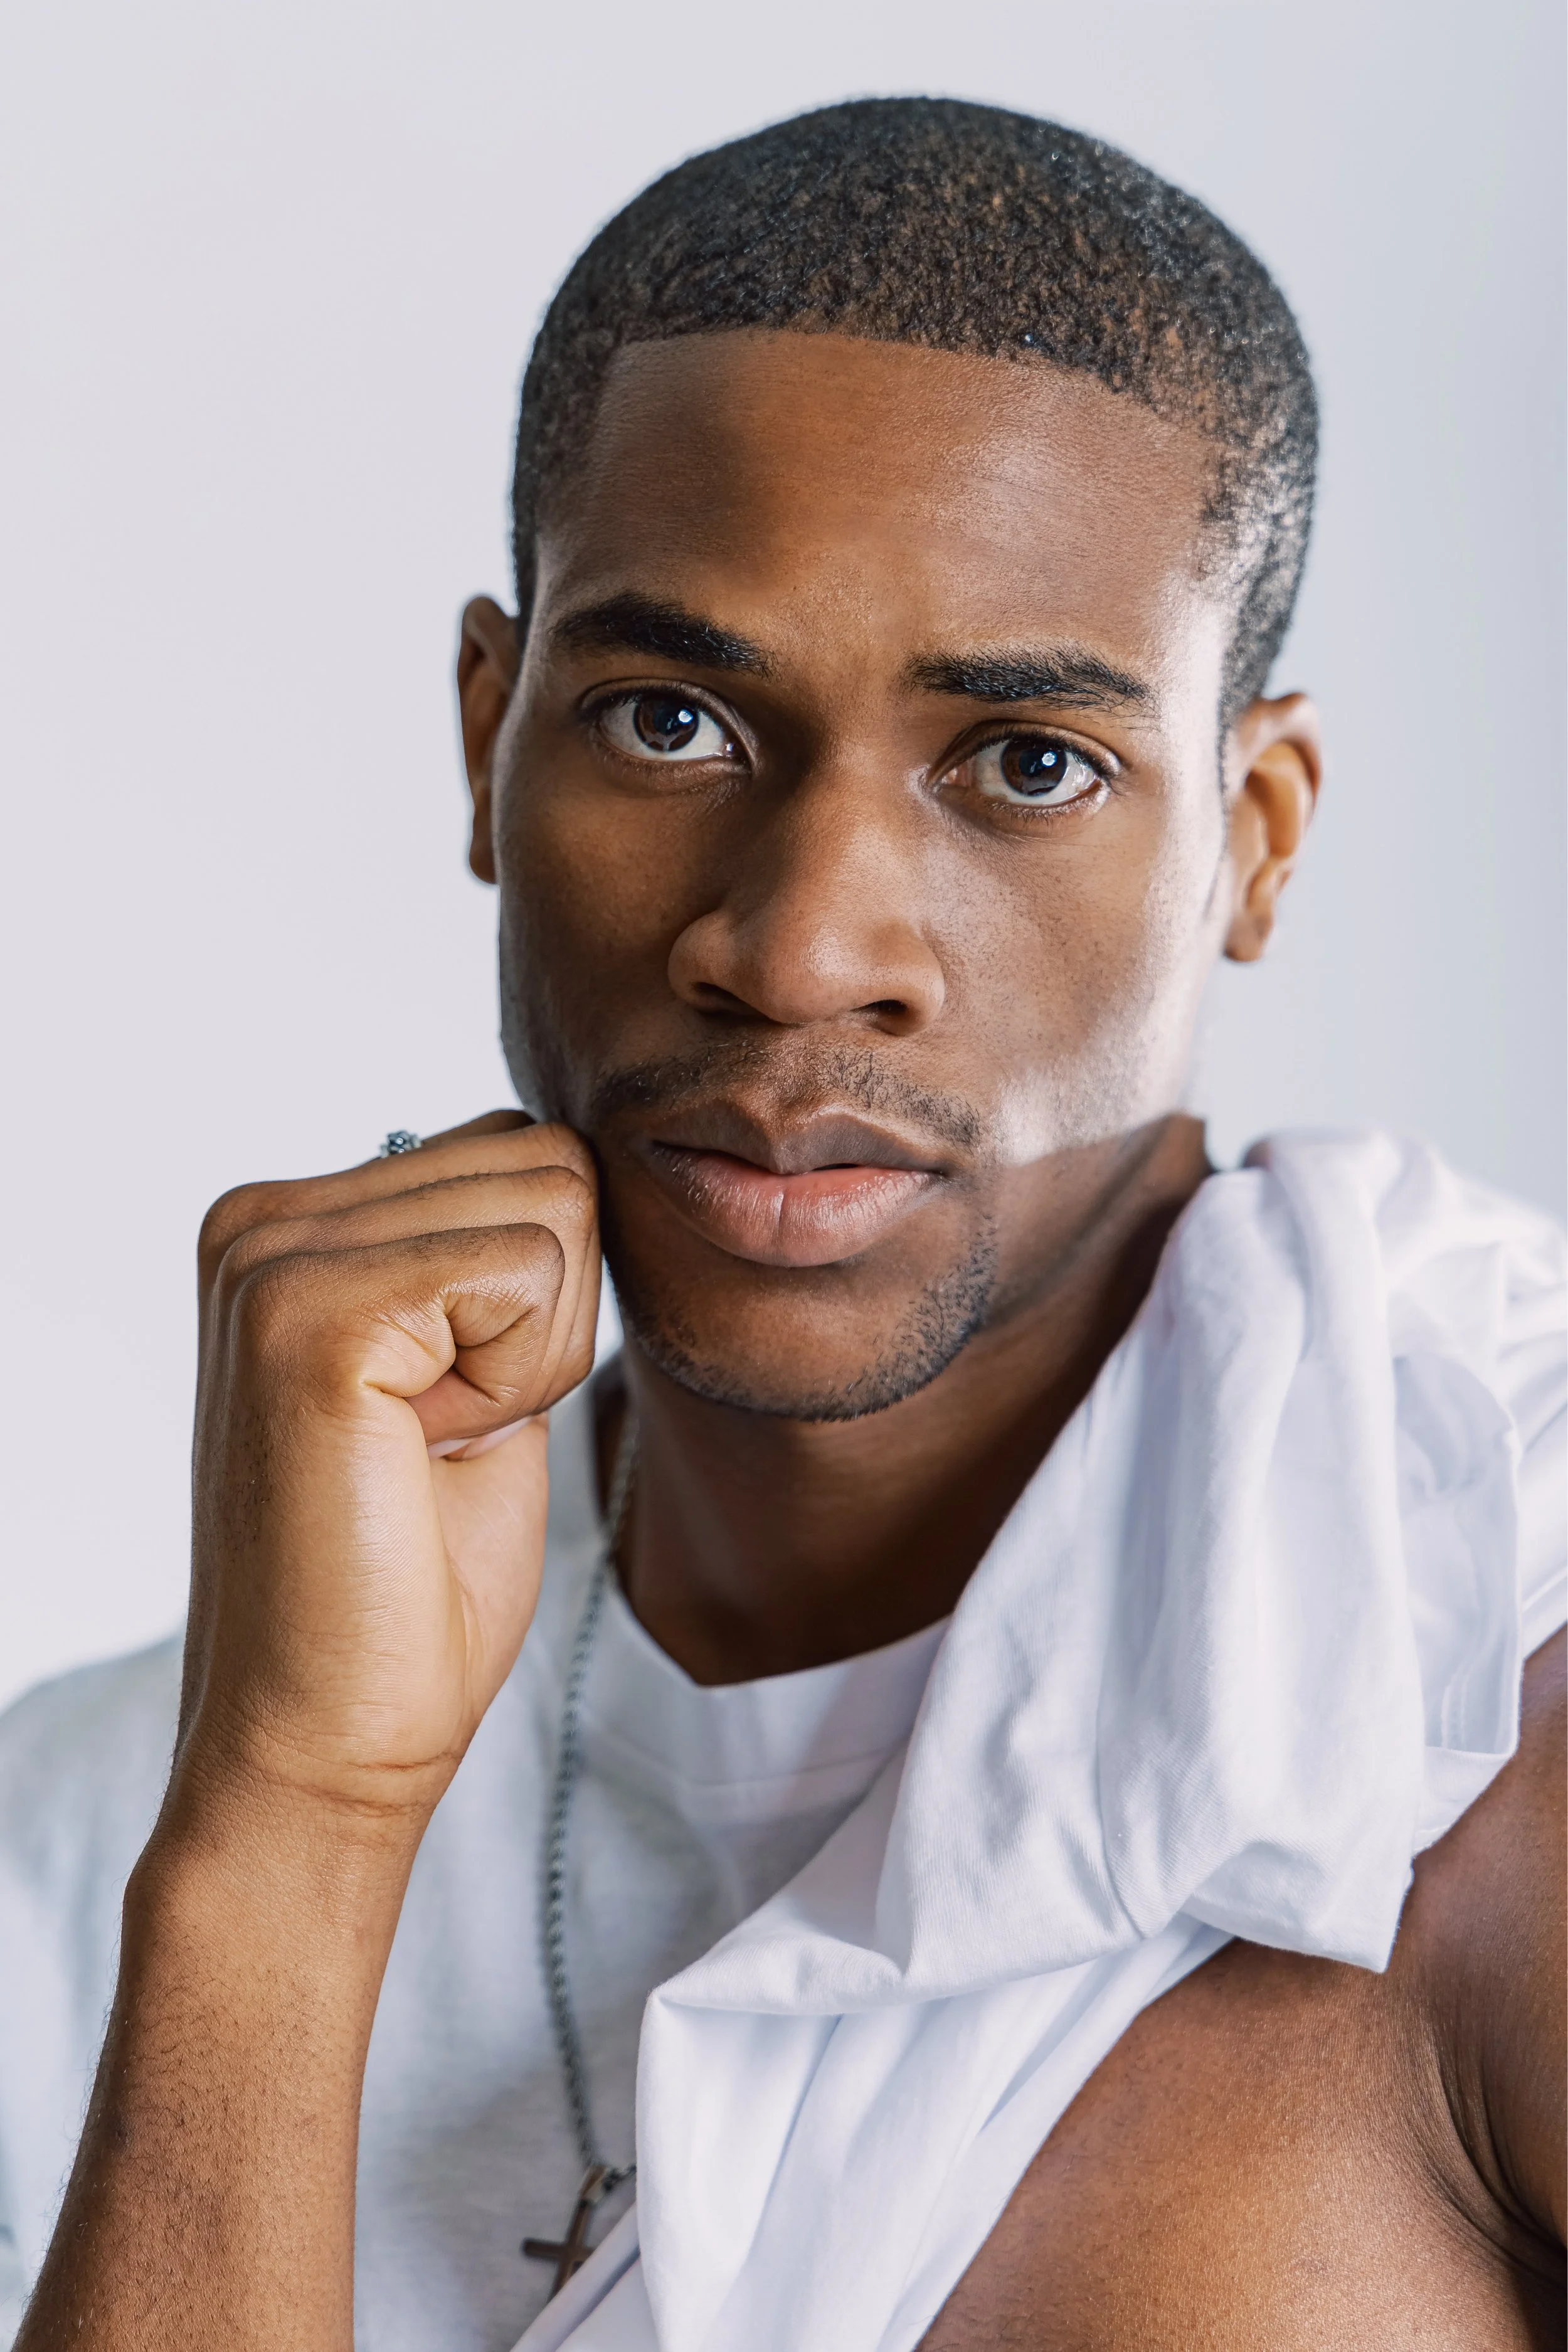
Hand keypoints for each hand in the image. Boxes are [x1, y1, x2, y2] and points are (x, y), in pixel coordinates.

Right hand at [176, 1110, 598, 1828]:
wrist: (331, 1741)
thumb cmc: (413, 1581)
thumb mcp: (471, 1373)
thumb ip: (490, 1257)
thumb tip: (569, 1160)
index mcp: (287, 1223)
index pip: (517, 1149)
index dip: (537, 1299)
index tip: (444, 1415)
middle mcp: (261, 1219)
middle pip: (547, 1160)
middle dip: (548, 1318)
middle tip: (443, 1437)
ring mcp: (272, 1258)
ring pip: (556, 1205)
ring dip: (536, 1350)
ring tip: (428, 1446)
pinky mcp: (308, 1315)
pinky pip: (530, 1268)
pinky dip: (522, 1378)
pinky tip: (426, 1452)